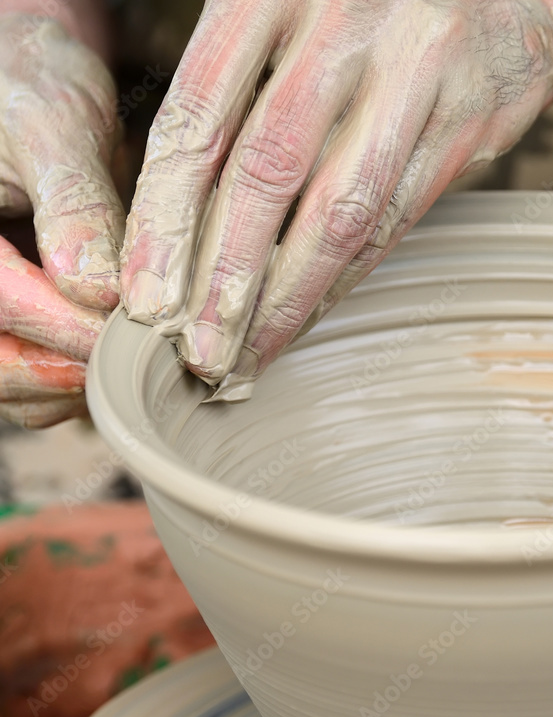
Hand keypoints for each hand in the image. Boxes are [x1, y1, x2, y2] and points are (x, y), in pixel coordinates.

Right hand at [0, 14, 123, 426]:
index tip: (128, 334)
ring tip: (140, 365)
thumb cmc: (35, 92)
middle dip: (69, 371)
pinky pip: (39, 389)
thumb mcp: (54, 125)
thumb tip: (94, 288)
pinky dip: (81, 389)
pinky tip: (126, 364)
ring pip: (19, 389)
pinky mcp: (13, 330)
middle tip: (140, 364)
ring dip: (79, 390)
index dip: (63, 326)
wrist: (32, 91)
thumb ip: (75, 203)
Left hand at [120, 0, 552, 398]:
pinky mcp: (465, 120)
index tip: (146, 296)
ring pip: (339, 212)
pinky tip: (311, 314)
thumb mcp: (292, 12)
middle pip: (267, 173)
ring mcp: (412, 72)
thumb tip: (177, 219)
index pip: (199, 118)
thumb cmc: (374, 6)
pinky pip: (396, 218)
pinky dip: (348, 276)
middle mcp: (341, 24)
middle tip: (199, 353)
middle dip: (226, 278)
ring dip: (290, 297)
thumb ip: (239, 86)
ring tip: (250, 355)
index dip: (164, 216)